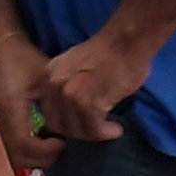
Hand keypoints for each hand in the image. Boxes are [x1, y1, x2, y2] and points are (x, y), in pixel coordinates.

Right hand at [0, 23, 62, 172]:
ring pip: (7, 154)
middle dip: (40, 158)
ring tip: (48, 145)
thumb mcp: (44, 76)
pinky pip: (2, 146)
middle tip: (59, 148)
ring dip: (29, 156)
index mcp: (8, 108)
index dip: (46, 150)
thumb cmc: (20, 57)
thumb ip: (58, 102)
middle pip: (15, 157)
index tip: (62, 142)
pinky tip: (33, 138)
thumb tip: (75, 127)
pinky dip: (19, 149)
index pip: (25, 146)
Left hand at [39, 30, 148, 146]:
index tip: (81, 124)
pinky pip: (93, 129)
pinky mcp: (88, 102)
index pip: (49, 110)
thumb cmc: (111, 51)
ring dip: (93, 134)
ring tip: (109, 130)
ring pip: (75, 130)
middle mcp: (55, 84)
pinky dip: (105, 133)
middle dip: (77, 131)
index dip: (65, 122)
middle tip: (95, 130)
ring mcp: (70, 93)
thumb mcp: (78, 66)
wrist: (126, 41)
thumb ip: (70, 85)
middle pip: (57, 124)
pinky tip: (115, 129)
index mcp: (51, 74)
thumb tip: (73, 110)